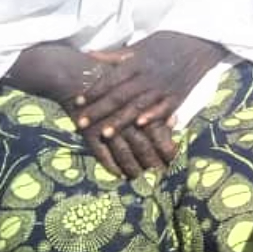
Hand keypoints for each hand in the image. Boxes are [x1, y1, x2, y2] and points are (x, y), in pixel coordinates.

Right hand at [7, 42, 178, 177]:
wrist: (78, 73)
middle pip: (144, 147)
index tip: (173, 162)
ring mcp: (108, 126)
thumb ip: (156, 102)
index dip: (167, 151)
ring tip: (139, 178)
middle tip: (161, 177)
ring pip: (124, 153)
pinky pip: (102, 154)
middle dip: (152, 164)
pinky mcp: (91, 132)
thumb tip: (174, 119)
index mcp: (143, 106)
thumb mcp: (142, 92)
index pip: (159, 134)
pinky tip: (118, 174)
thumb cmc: (114, 76)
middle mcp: (127, 118)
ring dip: (132, 167)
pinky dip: (111, 165)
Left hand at [74, 30, 224, 140]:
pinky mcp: (178, 95)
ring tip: (105, 133)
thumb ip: (115, 55)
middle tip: (81, 123)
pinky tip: (141, 126)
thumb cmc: (167, 43)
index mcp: (137, 62)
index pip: (111, 79)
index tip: (77, 102)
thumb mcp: (140, 45)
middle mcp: (148, 76)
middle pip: (120, 96)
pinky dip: (153, 116)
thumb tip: (89, 55)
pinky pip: (164, 108)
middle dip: (99, 111)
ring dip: (121, 120)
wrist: (198, 43)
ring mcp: (163, 87)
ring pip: (138, 105)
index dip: (94, 91)